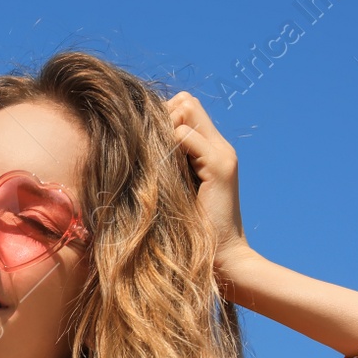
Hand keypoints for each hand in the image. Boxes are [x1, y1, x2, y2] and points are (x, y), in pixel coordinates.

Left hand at [163, 91, 257, 281]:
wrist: (222, 257)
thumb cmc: (192, 230)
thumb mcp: (176, 191)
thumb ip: (166, 168)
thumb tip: (135, 151)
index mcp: (211, 150)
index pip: (186, 105)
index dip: (163, 115)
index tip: (144, 142)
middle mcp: (220, 146)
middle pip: (187, 101)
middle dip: (162, 115)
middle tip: (146, 147)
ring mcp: (222, 154)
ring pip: (186, 109)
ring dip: (163, 127)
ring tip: (153, 158)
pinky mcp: (219, 166)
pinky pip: (185, 135)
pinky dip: (168, 144)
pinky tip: (159, 169)